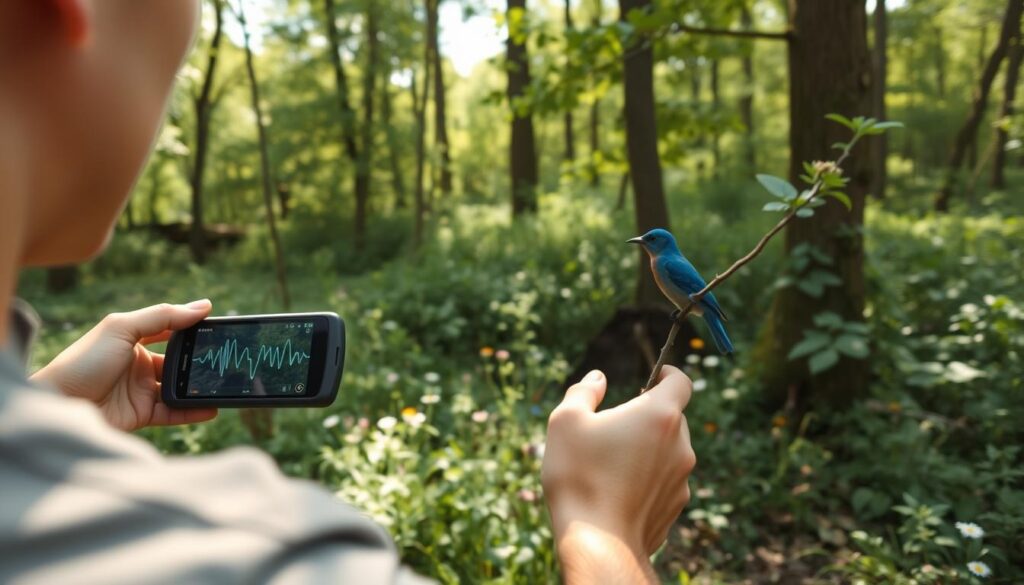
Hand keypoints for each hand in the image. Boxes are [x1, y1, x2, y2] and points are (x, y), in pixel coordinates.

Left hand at [32, 300, 217, 431]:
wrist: (59, 404)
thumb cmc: (83, 361)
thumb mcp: (122, 328)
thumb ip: (163, 316)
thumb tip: (203, 306)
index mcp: (132, 340)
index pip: (170, 331)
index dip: (192, 330)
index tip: (218, 330)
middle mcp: (138, 364)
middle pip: (178, 361)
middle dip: (200, 362)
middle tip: (224, 362)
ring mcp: (141, 390)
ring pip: (179, 387)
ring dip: (199, 388)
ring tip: (223, 386)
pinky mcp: (142, 414)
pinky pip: (174, 412)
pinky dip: (193, 412)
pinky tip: (211, 409)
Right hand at [542, 367, 694, 583]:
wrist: (598, 542)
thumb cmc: (579, 476)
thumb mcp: (566, 421)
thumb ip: (584, 391)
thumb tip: (597, 378)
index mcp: (659, 415)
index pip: (681, 382)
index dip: (669, 374)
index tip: (656, 376)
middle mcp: (680, 445)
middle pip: (673, 418)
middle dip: (650, 416)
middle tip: (616, 426)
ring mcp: (681, 478)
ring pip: (669, 451)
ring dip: (649, 449)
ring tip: (611, 464)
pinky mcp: (676, 506)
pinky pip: (665, 481)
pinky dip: (648, 478)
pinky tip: (618, 491)